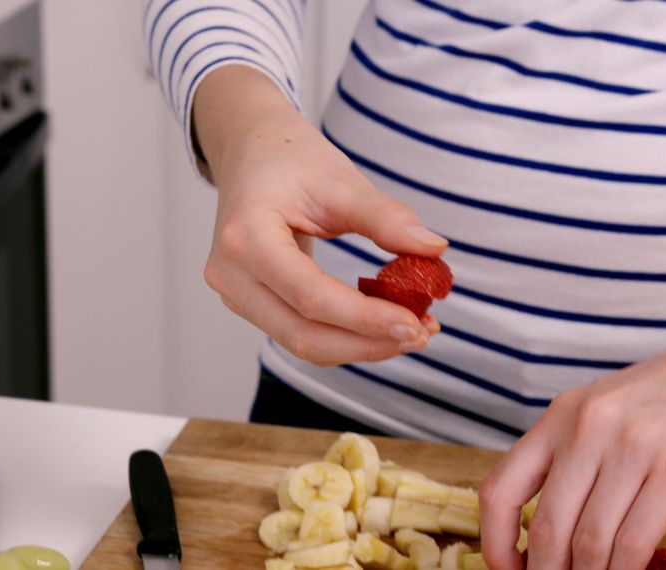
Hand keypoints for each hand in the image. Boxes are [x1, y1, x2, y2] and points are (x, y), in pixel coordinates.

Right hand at [192, 65, 446, 365]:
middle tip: (422, 333)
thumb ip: (385, 217)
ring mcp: (235, 294)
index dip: (364, 318)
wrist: (251, 153)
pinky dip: (343, 336)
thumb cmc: (291, 161)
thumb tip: (434, 250)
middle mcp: (231, 275)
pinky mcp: (249, 303)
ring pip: (300, 342)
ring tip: (411, 330)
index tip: (416, 323)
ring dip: (358, 346)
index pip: (310, 296)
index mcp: (247, 238)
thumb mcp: (340, 180)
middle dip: (366, 343)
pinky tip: (380, 324)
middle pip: (302, 334)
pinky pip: (298, 332)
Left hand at [479, 329, 665, 568]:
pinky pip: (634, 541)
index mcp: (558, 416)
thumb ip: (568, 458)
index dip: (494, 541)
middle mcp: (586, 428)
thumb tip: (539, 529)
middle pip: (546, 526)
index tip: (506, 568)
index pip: (500, 489)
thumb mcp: (601, 413)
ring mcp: (632, 447)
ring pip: (590, 541)